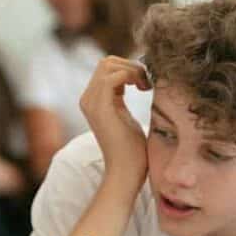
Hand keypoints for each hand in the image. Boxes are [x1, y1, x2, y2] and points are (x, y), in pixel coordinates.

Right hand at [79, 56, 151, 186]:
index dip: (130, 68)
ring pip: (108, 64)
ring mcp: (91, 102)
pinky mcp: (100, 108)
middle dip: (131, 65)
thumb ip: (121, 98)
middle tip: (147, 84)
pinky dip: (130, 76)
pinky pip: (112, 77)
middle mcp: (88, 99)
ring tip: (145, 87)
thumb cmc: (132, 151)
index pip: (108, 67)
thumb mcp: (126, 117)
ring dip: (132, 70)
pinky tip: (143, 90)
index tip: (146, 84)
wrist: (126, 173)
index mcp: (94, 100)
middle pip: (107, 61)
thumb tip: (136, 80)